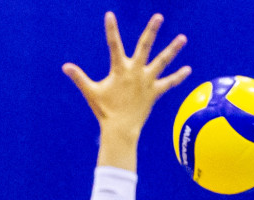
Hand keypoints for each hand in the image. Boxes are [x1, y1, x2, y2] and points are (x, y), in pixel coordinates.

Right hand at [64, 13, 189, 144]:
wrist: (120, 130)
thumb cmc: (105, 111)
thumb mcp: (91, 92)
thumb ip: (79, 78)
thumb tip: (65, 67)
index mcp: (119, 70)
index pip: (113, 44)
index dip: (111, 29)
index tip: (109, 15)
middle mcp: (135, 72)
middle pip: (145, 46)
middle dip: (151, 30)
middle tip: (159, 16)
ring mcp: (147, 81)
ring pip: (162, 61)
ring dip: (173, 49)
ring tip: (183, 38)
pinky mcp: (155, 92)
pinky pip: (169, 83)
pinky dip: (178, 77)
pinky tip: (188, 69)